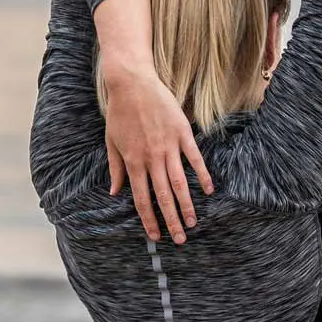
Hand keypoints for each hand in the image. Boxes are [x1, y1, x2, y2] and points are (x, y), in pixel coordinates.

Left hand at [103, 60, 214, 244]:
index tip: (155, 236)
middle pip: (164, 196)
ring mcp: (168, 146)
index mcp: (134, 162)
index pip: (142, 199)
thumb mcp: (111, 142)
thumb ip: (115, 168)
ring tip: (193, 223)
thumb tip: (114, 192)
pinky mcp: (182, 132)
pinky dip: (203, 175)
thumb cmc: (119, 112)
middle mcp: (152, 158)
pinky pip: (194, 158)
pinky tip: (209, 190)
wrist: (132, 83)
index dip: (149, 220)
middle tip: (180, 239)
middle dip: (171, 220)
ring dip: (186, 205)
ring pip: (180, 182)